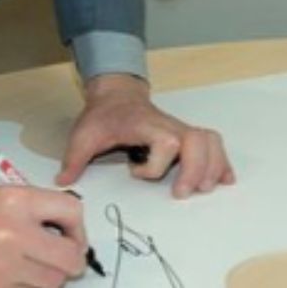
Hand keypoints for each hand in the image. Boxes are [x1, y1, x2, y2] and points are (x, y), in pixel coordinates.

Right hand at [0, 187, 87, 286]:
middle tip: (59, 260)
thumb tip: (62, 228)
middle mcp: (14, 232)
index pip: (72, 211)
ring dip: (47, 278)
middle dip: (70, 260)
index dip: (78, 228)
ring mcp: (3, 267)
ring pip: (52, 283)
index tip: (70, 237)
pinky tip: (11, 280)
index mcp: (15, 201)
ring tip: (30, 270)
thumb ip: (30, 209)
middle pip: (71, 257)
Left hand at [56, 74, 234, 197]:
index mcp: (145, 124)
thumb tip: (63, 182)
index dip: (152, 165)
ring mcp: (180, 129)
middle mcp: (168, 126)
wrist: (115, 94)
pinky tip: (224, 179)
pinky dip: (221, 161)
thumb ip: (74, 158)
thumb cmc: (103, 115)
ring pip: (211, 141)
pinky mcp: (185, 135)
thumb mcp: (83, 134)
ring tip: (204, 189)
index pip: (164, 143)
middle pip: (198, 142)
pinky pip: (213, 143)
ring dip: (213, 167)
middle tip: (181, 193)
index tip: (133, 170)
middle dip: (195, 170)